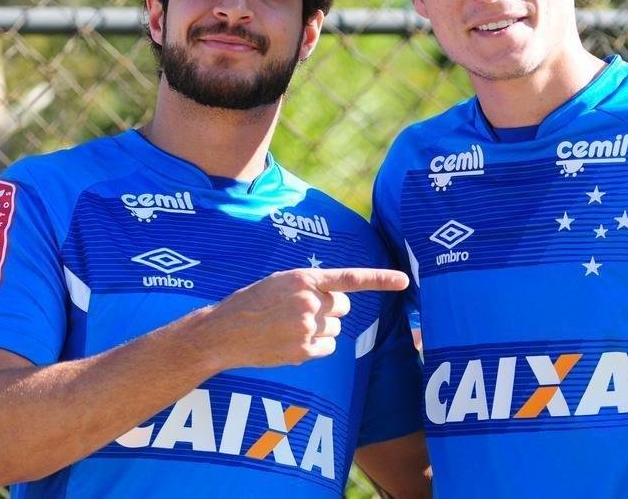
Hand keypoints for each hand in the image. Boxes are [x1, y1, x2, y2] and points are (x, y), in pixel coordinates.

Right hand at [202, 267, 408, 368]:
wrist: (223, 332)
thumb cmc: (249, 303)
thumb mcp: (277, 282)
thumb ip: (308, 285)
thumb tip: (336, 299)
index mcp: (303, 278)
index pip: (350, 278)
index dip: (380, 279)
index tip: (404, 280)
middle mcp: (309, 301)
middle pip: (343, 306)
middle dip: (331, 308)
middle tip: (303, 311)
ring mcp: (307, 328)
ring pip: (336, 328)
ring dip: (321, 327)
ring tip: (290, 327)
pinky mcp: (304, 351)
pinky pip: (327, 347)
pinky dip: (315, 346)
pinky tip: (290, 341)